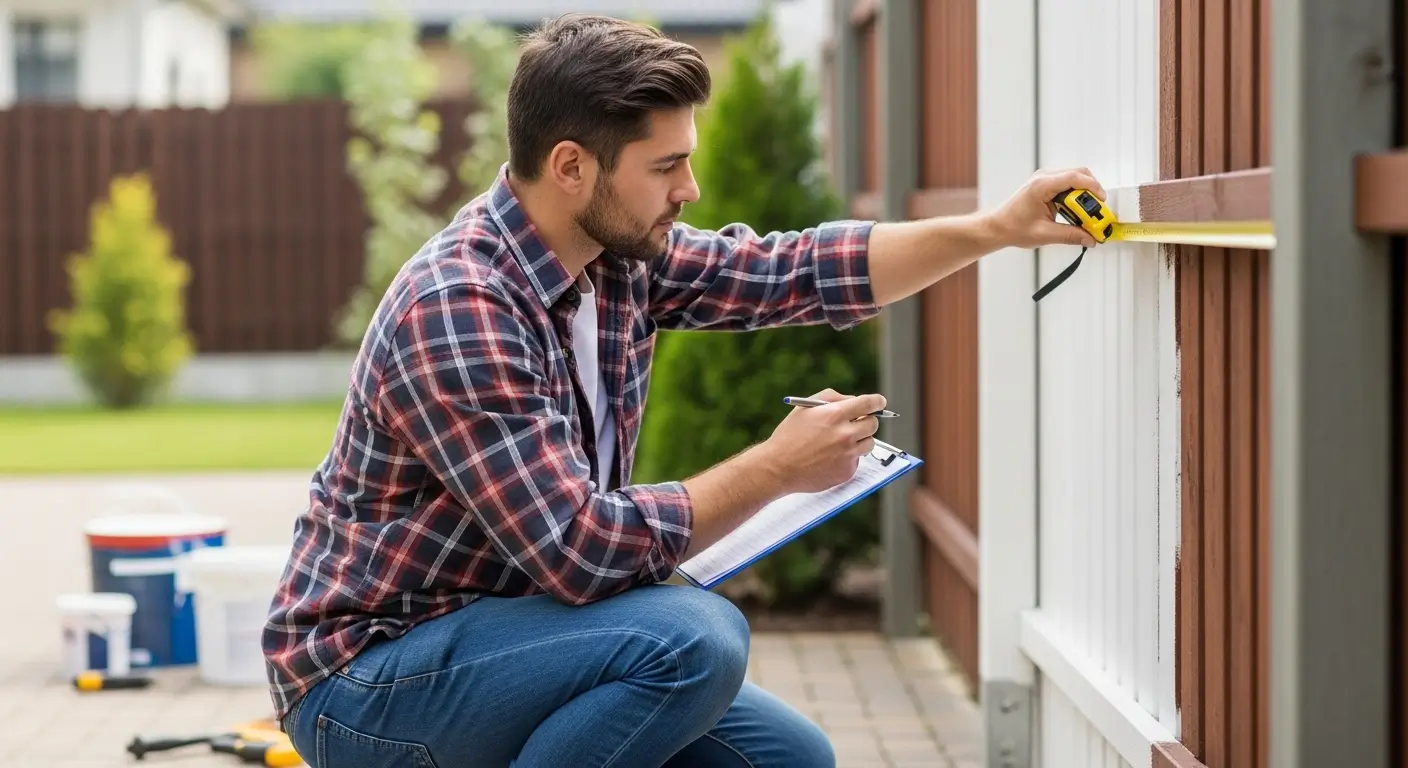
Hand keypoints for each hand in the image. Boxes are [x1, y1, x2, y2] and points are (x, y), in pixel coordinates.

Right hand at [759, 388, 884, 494]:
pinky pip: (857, 460)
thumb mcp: (805, 407)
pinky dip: (849, 457)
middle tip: (856, 423)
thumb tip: (853, 400)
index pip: (869, 403)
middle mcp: (845, 434)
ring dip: (860, 440)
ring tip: (840, 442)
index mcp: (835, 415)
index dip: (877, 402)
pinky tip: (830, 457)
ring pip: (869, 443)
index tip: (879, 402)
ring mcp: (848, 455)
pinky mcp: (847, 471)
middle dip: (866, 421)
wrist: (778, 467)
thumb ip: (832, 398)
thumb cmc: (790, 435)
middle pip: (873, 424)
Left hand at [985, 167, 1108, 249]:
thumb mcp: (1045, 234)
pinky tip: (1075, 211)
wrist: (998, 226)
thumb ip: (1070, 235)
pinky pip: (1068, 184)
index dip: (1092, 187)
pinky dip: (1076, 195)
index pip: (1074, 177)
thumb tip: (1090, 238)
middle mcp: (1043, 177)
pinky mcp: (1046, 184)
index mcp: (1041, 186)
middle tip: (1096, 211)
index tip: (1101, 201)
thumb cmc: (1014, 228)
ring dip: (1084, 194)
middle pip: (1078, 174)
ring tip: (1085, 214)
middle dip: (1091, 191)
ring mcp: (1044, 179)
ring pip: (1075, 178)